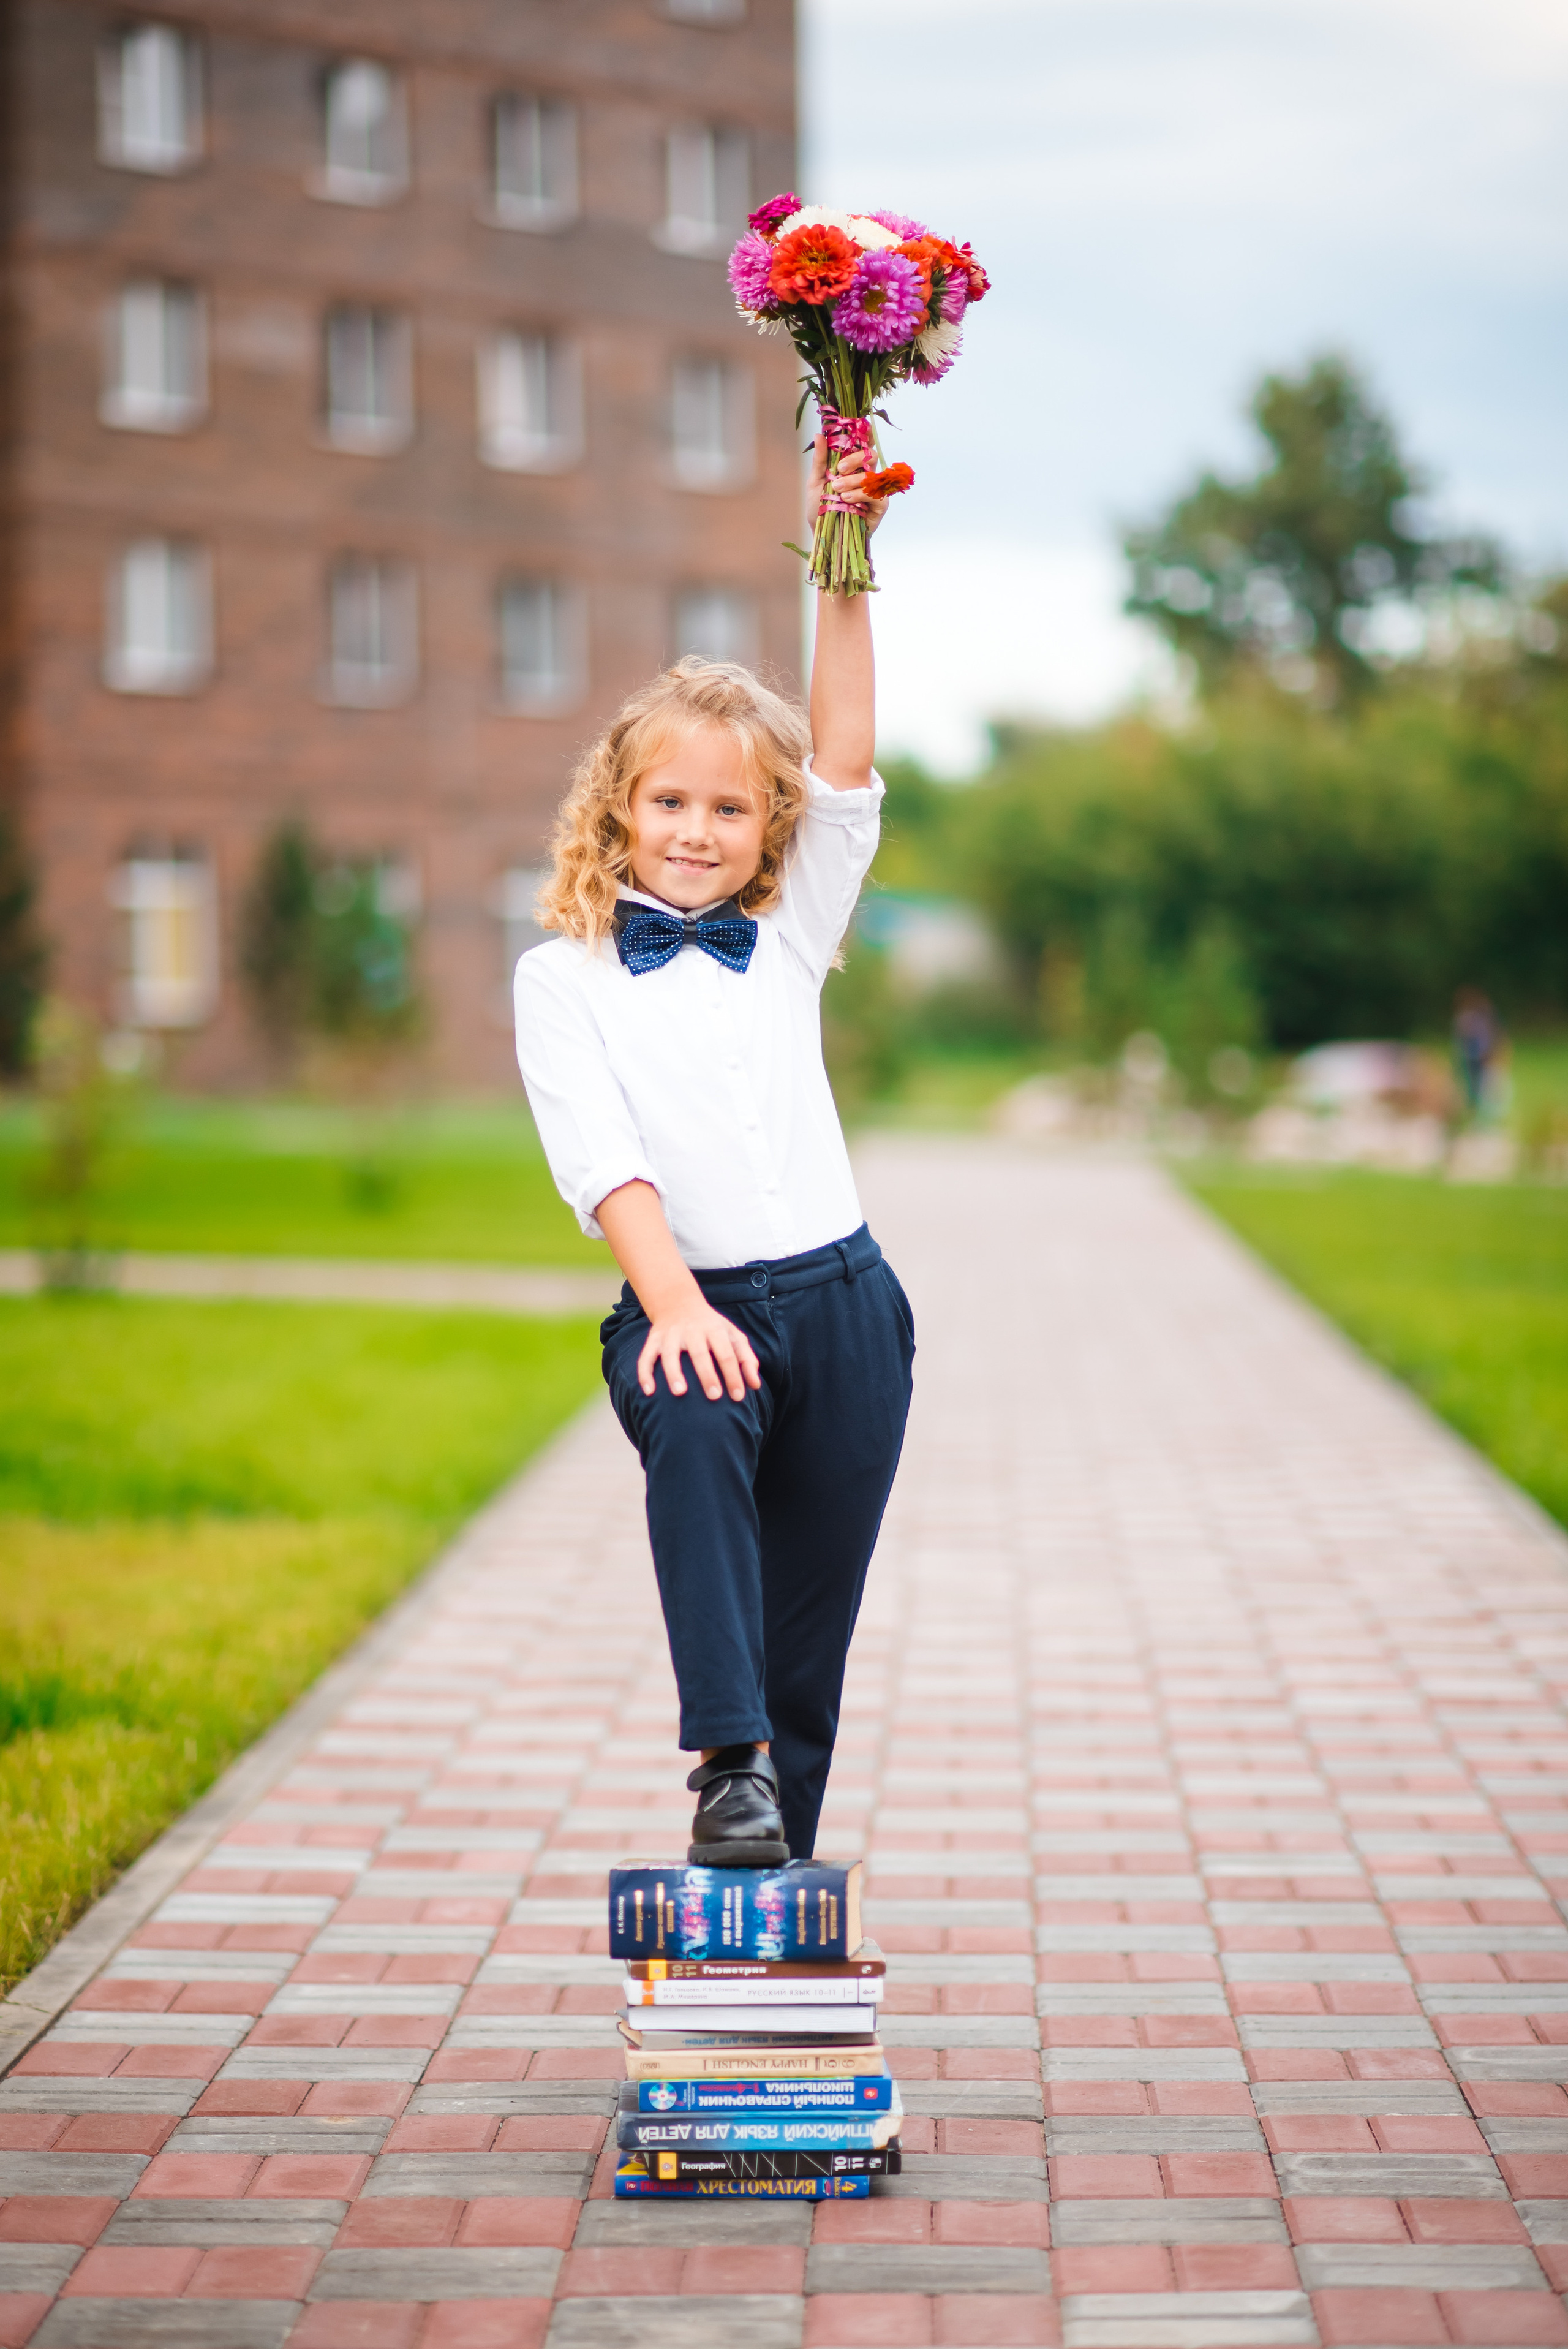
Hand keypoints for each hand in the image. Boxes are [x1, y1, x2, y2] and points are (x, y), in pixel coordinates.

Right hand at [638, 1303, 761, 1401]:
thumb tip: (755, 1385)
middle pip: (700, 1353)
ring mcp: (670, 1335)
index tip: (738, 1397)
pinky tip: (649, 1392)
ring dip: (674, 1372)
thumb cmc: (712, 1327)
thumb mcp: (733, 1336)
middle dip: (707, 1375)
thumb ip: (747, 1359)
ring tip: (680, 1393)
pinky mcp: (653, 1340)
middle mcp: (691, 1331)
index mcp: (714, 1329)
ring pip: (670, 1354)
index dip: (733, 1375)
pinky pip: (646, 1357)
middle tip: (715, 1397)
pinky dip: (645, 1373)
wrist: (679, 1303)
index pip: (726, 1353)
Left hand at [808, 433, 889, 535]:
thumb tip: (818, 435)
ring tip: (837, 490)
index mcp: (852, 464)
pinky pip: (877, 494)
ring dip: (854, 480)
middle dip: (855, 459)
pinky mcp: (880, 505)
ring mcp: (875, 489)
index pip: (864, 443)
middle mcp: (866, 474)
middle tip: (839, 470)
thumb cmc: (820, 508)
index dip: (866, 433)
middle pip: (870, 455)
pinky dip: (861, 494)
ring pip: (873, 475)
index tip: (861, 426)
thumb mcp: (815, 482)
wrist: (823, 534)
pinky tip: (847, 499)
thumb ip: (820, 459)